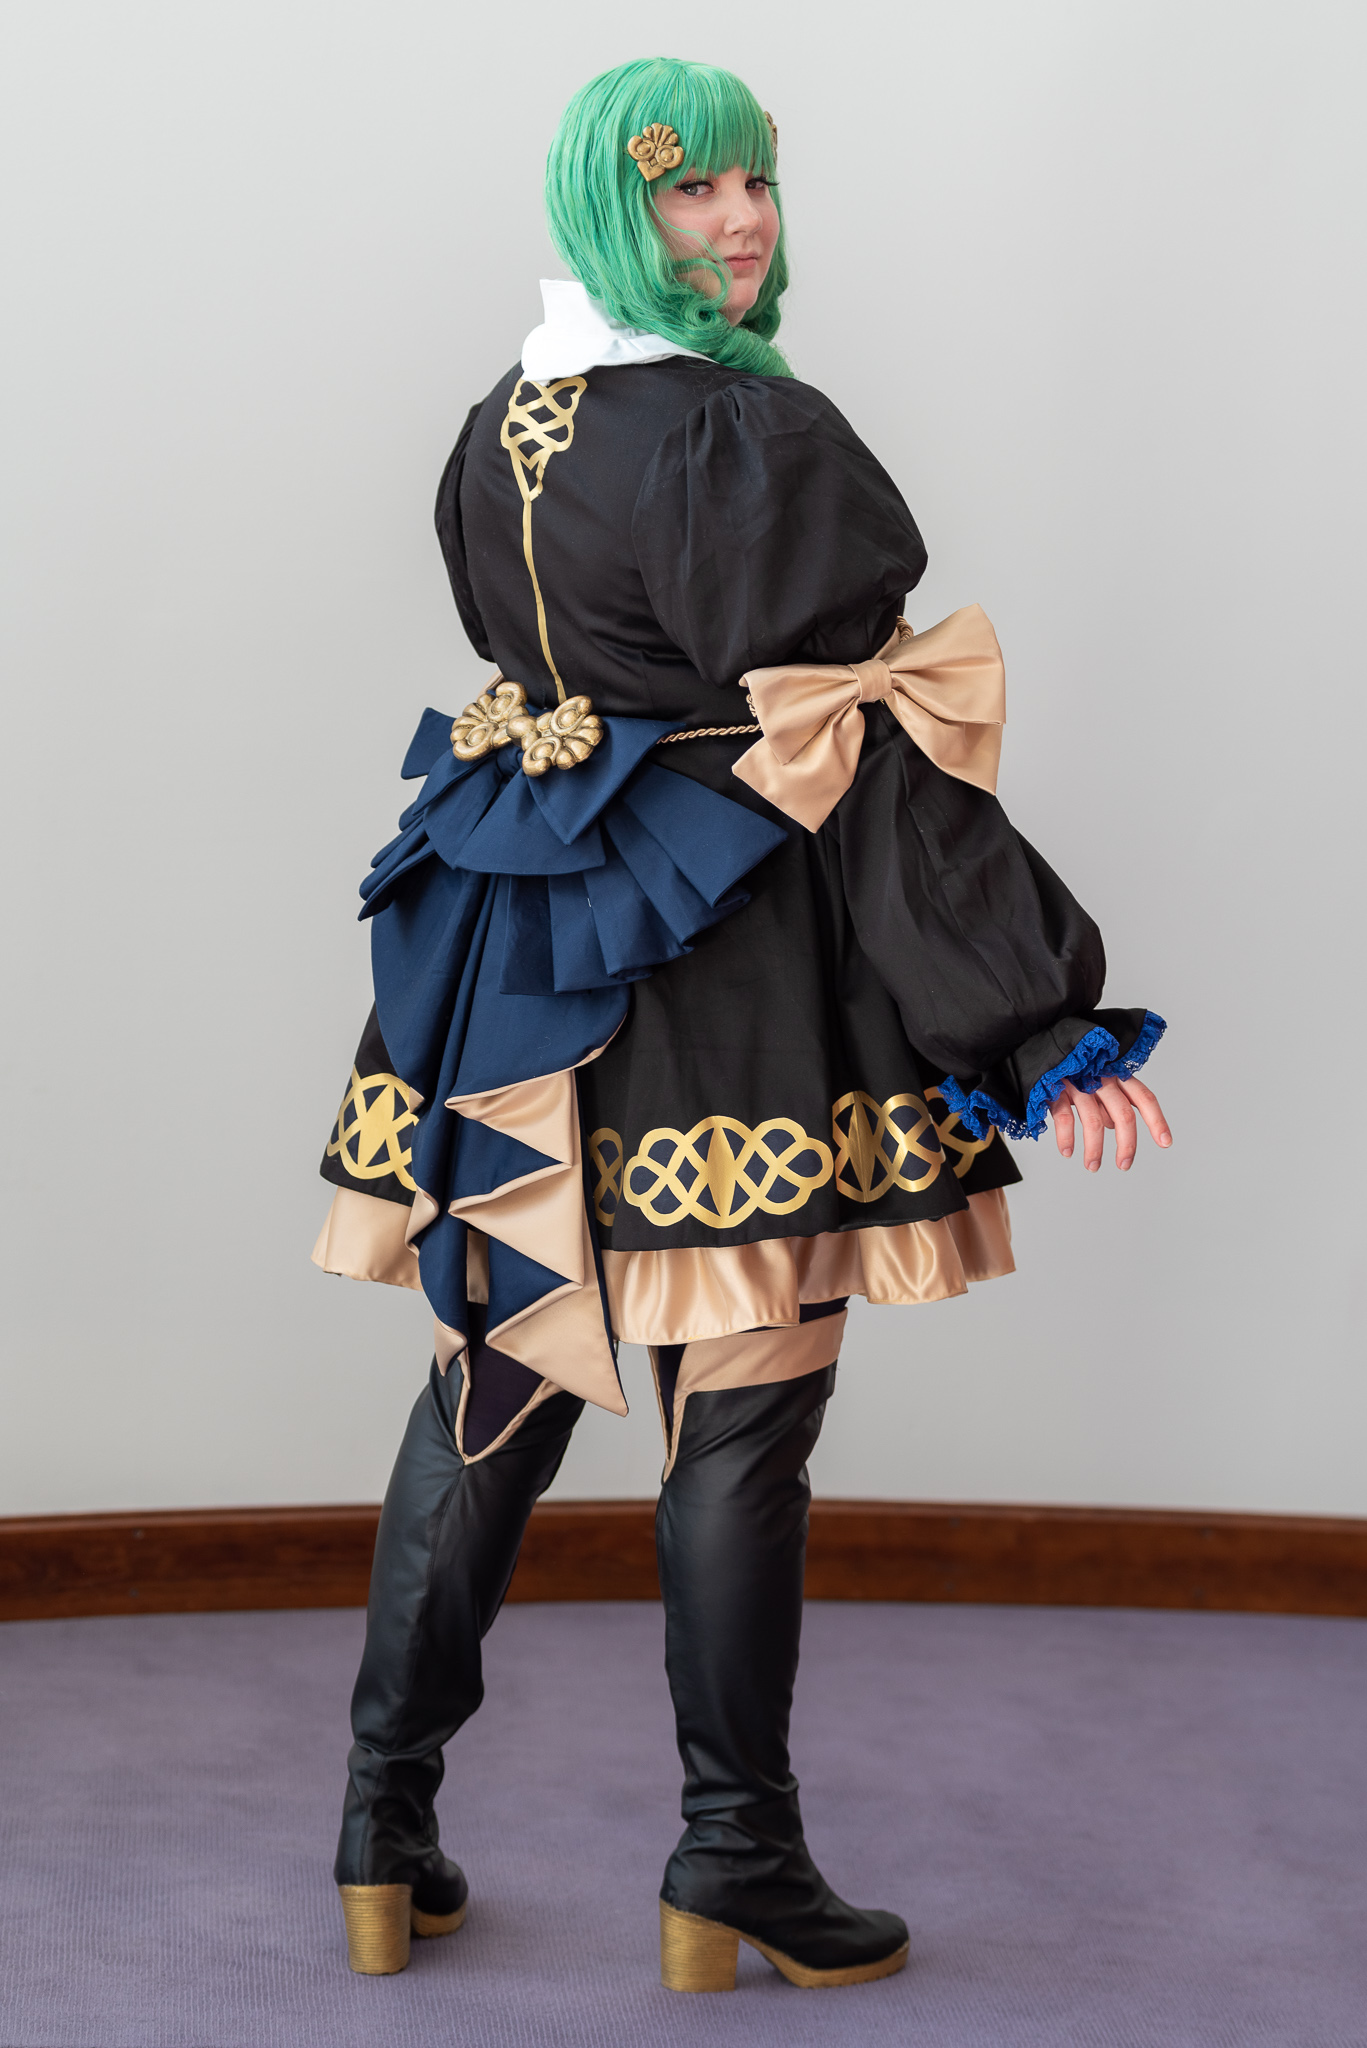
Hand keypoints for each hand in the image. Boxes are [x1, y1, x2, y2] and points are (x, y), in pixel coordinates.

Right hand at [1048, 1076, 1171, 1171]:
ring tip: (1092, 1166)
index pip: (1144, 1098)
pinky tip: (1067, 1151)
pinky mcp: (1057, 1088)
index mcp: (1117, 1075)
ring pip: (1094, 1121)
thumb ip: (1109, 1103)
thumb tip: (1113, 1126)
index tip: (1165, 1143)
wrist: (1042, 1050)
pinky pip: (1065, 1117)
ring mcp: (1080, 1083)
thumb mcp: (1098, 1083)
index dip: (1156, 1121)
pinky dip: (1067, 1138)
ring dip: (1095, 1149)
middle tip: (1124, 1165)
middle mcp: (1102, 1078)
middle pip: (1123, 1115)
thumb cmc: (1074, 1069)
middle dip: (1127, 1144)